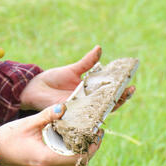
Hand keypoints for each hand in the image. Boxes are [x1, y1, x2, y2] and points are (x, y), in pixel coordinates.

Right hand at [0, 104, 102, 165]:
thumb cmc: (6, 138)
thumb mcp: (28, 123)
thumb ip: (47, 115)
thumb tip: (64, 106)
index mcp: (46, 159)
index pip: (78, 157)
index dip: (92, 146)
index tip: (98, 133)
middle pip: (77, 161)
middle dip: (88, 146)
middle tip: (95, 130)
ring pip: (69, 161)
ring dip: (78, 148)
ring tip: (84, 131)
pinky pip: (61, 160)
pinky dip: (68, 150)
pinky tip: (68, 136)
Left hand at [19, 46, 135, 111]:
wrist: (35, 88)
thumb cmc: (53, 79)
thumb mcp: (72, 69)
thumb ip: (87, 63)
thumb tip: (99, 48)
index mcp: (91, 91)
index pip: (110, 93)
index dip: (122, 90)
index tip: (131, 84)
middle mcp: (88, 103)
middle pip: (110, 104)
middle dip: (122, 98)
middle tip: (129, 91)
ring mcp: (80, 110)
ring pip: (100, 112)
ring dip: (110, 107)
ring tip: (119, 99)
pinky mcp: (71, 115)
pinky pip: (84, 117)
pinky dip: (92, 115)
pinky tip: (101, 110)